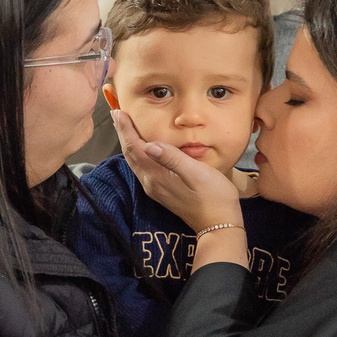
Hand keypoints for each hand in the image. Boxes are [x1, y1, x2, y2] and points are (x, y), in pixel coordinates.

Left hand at [113, 110, 241, 233]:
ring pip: (135, 162)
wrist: (219, 225)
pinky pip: (143, 169)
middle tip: (117, 115)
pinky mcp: (162, 192)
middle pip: (130, 154)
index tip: (118, 112)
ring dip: (129, 143)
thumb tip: (149, 145)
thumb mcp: (197, 173)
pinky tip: (142, 148)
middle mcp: (152, 183)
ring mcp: (156, 189)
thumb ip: (173, 158)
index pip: (135, 148)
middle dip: (123, 133)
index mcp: (158, 176)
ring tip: (125, 128)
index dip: (126, 129)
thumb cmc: (214, 197)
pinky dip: (138, 154)